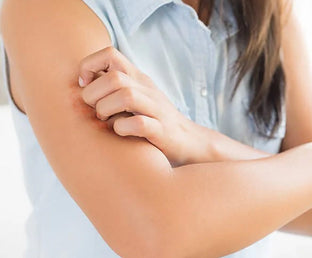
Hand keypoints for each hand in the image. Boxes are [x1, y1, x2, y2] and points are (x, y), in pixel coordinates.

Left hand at [77, 47, 212, 165]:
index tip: (86, 86)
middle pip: (114, 77)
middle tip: (95, 110)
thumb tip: (79, 84)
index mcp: (138, 78)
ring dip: (106, 110)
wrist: (189, 142)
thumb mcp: (135, 97)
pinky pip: (138, 124)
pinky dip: (123, 128)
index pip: (109, 54)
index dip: (89, 66)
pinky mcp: (161, 131)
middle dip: (93, 94)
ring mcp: (156, 109)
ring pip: (126, 96)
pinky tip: (122, 133)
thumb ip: (112, 88)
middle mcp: (147, 89)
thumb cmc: (153, 121)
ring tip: (106, 120)